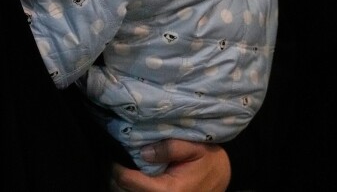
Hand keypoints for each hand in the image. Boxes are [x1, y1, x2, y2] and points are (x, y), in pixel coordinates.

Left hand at [110, 140, 229, 191]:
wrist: (222, 177)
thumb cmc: (208, 160)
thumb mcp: (194, 148)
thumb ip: (170, 148)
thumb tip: (144, 152)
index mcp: (169, 189)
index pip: (130, 182)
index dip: (117, 169)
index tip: (113, 155)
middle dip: (116, 177)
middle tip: (113, 159)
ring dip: (122, 183)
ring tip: (121, 167)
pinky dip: (131, 186)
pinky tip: (131, 175)